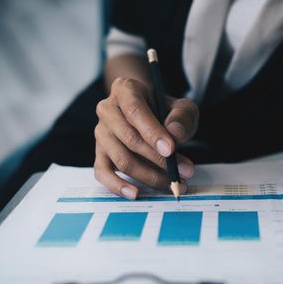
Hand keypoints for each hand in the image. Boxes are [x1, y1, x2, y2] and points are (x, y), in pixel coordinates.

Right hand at [94, 77, 198, 198]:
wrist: (152, 117)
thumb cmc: (166, 112)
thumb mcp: (182, 107)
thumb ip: (181, 118)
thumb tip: (175, 135)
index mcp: (125, 90)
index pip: (135, 110)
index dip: (152, 132)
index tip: (171, 150)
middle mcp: (107, 110)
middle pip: (129, 138)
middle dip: (158, 159)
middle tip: (182, 172)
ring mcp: (101, 133)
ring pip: (121, 159)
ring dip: (148, 176)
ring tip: (172, 184)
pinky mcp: (99, 154)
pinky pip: (103, 172)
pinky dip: (118, 186)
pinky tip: (135, 193)